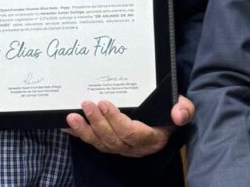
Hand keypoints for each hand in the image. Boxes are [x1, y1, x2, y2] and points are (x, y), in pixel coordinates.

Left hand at [63, 95, 193, 157]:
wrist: (165, 119)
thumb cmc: (171, 111)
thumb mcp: (184, 107)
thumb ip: (184, 110)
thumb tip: (178, 113)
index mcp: (151, 138)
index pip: (131, 134)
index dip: (116, 120)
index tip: (105, 103)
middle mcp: (134, 147)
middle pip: (112, 140)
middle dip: (97, 123)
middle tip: (87, 104)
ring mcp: (120, 147)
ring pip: (100, 144)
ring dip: (85, 131)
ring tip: (72, 116)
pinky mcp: (109, 143)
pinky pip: (93, 141)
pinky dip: (78, 134)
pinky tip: (66, 125)